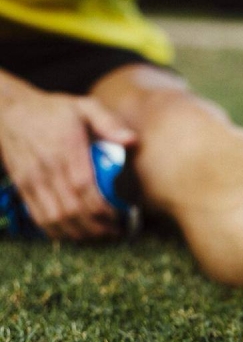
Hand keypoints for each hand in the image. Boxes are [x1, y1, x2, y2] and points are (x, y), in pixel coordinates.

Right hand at [0, 73, 135, 239]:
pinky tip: (77, 233)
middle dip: (96, 225)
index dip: (103, 206)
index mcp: (65, 148)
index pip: (84, 186)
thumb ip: (109, 122)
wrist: (10, 111)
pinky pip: (39, 217)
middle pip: (71, 208)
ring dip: (79, 232)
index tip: (122, 214)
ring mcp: (32, 180)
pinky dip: (59, 231)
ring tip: (101, 234)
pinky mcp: (23, 188)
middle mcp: (46, 168)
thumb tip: (132, 141)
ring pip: (55, 218)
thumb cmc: (55, 110)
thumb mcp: (84, 107)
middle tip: (116, 230)